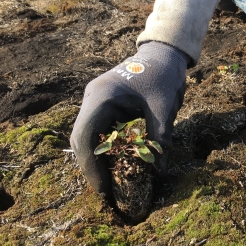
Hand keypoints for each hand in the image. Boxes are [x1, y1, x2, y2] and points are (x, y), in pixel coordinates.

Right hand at [70, 42, 187, 198]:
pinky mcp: (103, 104)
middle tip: (107, 192)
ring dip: (96, 159)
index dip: (91, 167)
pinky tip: (115, 164)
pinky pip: (97, 130)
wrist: (163, 53)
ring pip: (86, 136)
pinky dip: (104, 148)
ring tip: (110, 183)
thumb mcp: (164, 107)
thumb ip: (160, 138)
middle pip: (81, 139)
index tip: (104, 189)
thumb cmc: (164, 75)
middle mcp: (92, 99)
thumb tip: (159, 171)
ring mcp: (95, 101)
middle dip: (92, 167)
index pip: (86, 137)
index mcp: (102, 97)